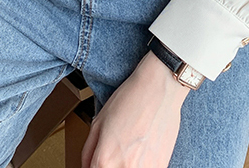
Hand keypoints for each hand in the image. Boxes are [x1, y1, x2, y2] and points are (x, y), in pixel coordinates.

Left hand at [81, 51, 189, 167]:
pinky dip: (141, 164)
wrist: (160, 88)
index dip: (94, 167)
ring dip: (124, 165)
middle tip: (112, 152)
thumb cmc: (130, 99)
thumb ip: (88, 152)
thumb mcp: (98, 122)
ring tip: (128, 150)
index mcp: (104, 161)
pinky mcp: (161, 167)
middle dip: (108, 165)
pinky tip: (141, 151)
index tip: (97, 160)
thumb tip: (87, 166)